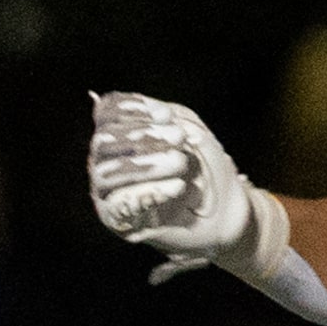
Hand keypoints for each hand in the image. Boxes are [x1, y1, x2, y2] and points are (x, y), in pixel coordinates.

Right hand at [88, 92, 256, 278]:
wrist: (223, 206)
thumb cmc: (203, 163)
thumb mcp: (186, 127)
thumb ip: (160, 115)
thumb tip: (122, 104)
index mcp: (120, 134)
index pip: (107, 114)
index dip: (132, 110)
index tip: (167, 115)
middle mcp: (105, 161)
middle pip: (103, 142)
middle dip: (143, 136)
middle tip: (180, 138)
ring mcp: (107, 192)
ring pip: (106, 174)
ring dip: (147, 164)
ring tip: (181, 162)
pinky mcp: (118, 220)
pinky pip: (119, 206)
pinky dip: (149, 192)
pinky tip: (177, 187)